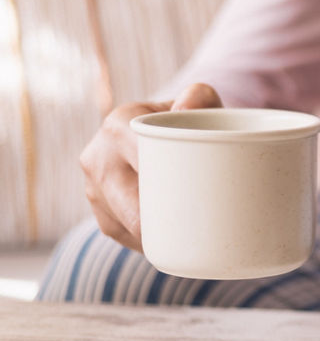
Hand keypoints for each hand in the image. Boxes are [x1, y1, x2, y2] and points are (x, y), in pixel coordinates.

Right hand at [80, 83, 222, 251]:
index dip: (174, 187)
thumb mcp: (200, 104)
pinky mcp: (101, 215)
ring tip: (192, 240)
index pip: (146, 162)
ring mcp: (94, 190)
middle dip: (165, 223)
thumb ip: (201, 97)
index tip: (204, 201)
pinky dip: (149, 243)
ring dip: (157, 238)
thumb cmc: (191, 123)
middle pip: (132, 205)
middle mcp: (98, 157)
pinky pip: (125, 237)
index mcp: (119, 124)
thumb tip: (188, 107)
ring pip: (127, 226)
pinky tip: (173, 243)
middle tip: (204, 232)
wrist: (167, 139)